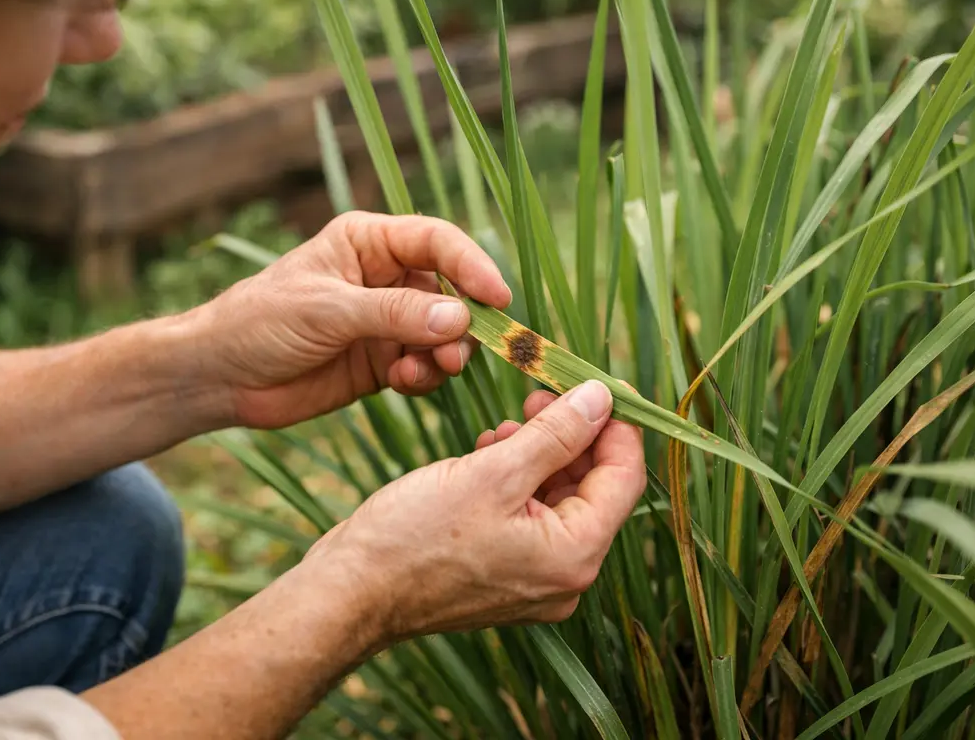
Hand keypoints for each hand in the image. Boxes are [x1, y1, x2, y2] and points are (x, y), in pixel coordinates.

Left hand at [201, 212, 511, 429]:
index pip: (437, 241)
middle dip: (462, 322)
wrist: (222, 377)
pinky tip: (401, 384)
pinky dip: (423, 376)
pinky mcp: (382, 362)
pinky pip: (424, 366)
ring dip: (444, 354)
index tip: (496, 297)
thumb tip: (459, 319)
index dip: (472, 266)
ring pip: (444, 334)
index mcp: (369, 243)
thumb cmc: (261, 322)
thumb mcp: (327, 310)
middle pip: (451, 291)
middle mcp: (385, 277)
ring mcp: (386, 321)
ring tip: (423, 371)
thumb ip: (394, 314)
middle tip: (456, 354)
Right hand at [306, 381, 646, 642]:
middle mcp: (564, 578)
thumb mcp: (492, 472)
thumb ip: (555, 434)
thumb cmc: (415, 536)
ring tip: (502, 427)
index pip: (624, 479)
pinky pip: (529, 518)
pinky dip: (516, 481)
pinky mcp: (503, 573)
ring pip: (558, 499)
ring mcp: (533, 580)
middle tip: (537, 394)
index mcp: (573, 557)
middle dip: (571, 436)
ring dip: (540, 454)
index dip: (616, 425)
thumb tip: (602, 398)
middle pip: (593, 489)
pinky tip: (486, 454)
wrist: (351, 591)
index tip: (598, 383)